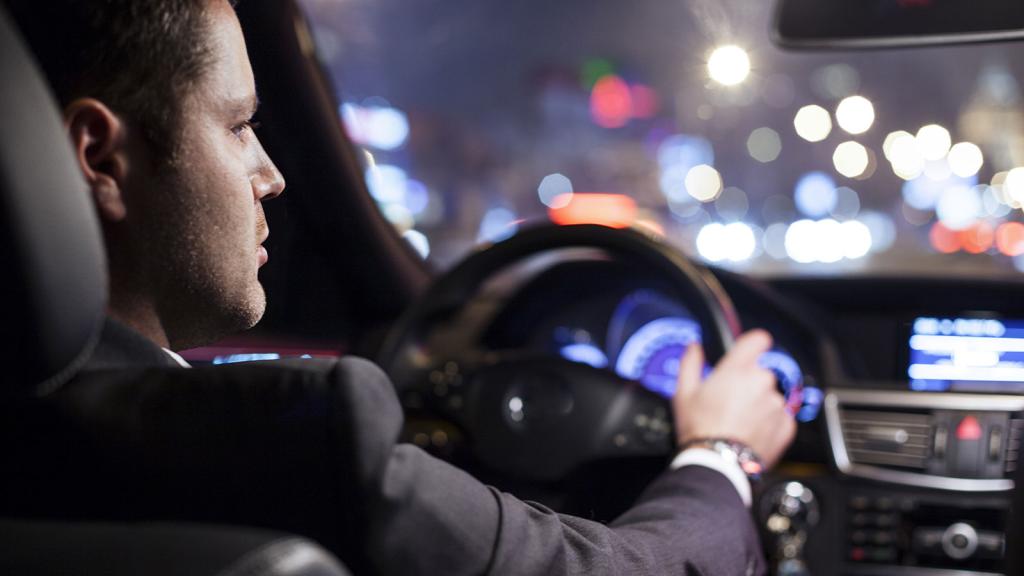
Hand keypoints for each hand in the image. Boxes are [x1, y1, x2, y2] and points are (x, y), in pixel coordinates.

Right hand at [672, 329, 795, 469]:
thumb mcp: (684, 393)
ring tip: (739, 422)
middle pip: (761, 372)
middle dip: (749, 383)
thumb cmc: (699, 429)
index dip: (754, 343)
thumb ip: (690, 363)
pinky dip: (769, 423)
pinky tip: (750, 433)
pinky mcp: (786, 425)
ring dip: (759, 404)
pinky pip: (780, 417)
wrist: (717, 464)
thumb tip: (694, 347)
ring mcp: (776, 404)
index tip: (750, 350)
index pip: (758, 340)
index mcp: (737, 370)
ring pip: (770, 396)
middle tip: (731, 401)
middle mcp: (761, 382)